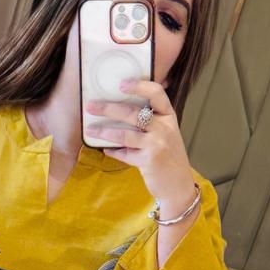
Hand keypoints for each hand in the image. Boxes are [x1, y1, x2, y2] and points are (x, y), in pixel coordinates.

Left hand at [85, 77, 195, 210]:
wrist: (179, 185)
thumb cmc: (169, 157)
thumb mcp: (166, 134)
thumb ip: (151, 122)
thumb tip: (121, 111)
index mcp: (169, 116)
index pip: (156, 93)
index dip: (139, 86)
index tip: (121, 84)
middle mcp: (164, 128)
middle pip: (133, 113)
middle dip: (109, 108)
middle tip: (91, 106)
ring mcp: (157, 144)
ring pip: (125, 134)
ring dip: (104, 131)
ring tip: (90, 130)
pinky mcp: (148, 161)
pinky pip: (125, 153)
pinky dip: (114, 151)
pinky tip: (105, 149)